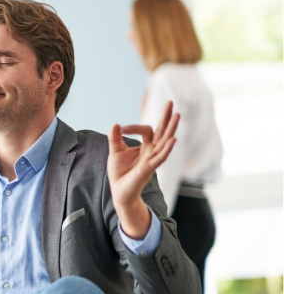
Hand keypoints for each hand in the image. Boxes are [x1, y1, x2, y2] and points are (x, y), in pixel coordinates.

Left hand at [107, 100, 178, 237]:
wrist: (119, 191)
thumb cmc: (120, 172)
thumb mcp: (115, 151)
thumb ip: (115, 138)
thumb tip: (115, 124)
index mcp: (146, 146)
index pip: (147, 130)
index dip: (134, 127)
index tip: (121, 129)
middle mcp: (152, 151)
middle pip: (162, 132)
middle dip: (166, 117)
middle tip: (171, 102)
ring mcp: (152, 159)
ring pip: (164, 142)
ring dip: (171, 129)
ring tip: (177, 115)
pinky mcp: (149, 168)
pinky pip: (160, 157)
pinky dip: (166, 149)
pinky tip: (173, 140)